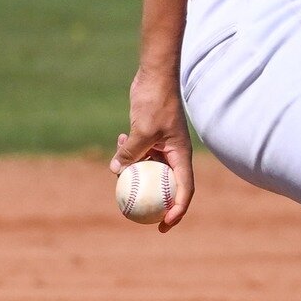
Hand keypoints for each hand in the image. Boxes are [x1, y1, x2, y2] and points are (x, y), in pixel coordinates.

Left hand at [111, 68, 194, 231]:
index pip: (184, 189)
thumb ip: (131, 151)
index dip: (178, 210)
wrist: (155, 77)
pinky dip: (129, 152)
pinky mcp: (150, 136)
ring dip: (136, 173)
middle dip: (157, 202)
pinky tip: (118, 141)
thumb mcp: (142, 130)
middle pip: (168, 185)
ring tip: (120, 174)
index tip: (164, 224)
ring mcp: (162, 145)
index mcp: (181, 155)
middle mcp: (174, 153)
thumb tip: (116, 171)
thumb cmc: (156, 102)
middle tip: (142, 217)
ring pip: (150, 169)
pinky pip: (140, 152)